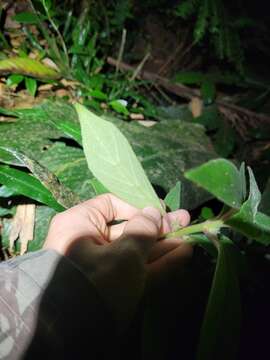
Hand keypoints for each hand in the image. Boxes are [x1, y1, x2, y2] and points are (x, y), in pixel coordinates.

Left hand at [43, 194, 191, 329]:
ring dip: (163, 246)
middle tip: (184, 220)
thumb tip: (153, 212)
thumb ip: (143, 230)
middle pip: (129, 229)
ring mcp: (103, 265)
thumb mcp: (123, 253)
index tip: (158, 214)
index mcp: (81, 223)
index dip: (137, 207)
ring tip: (189, 239)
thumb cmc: (97, 278)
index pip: (110, 205)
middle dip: (158, 228)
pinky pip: (138, 269)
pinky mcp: (114, 285)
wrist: (73, 333)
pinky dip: (158, 263)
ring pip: (137, 251)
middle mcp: (90, 242)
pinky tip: (182, 255)